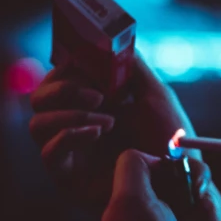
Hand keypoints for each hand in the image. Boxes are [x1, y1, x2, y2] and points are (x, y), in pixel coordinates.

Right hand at [29, 56, 220, 220]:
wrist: (182, 179)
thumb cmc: (172, 139)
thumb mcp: (156, 94)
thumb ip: (132, 66)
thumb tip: (113, 41)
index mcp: (90, 104)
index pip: (58, 78)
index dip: (65, 67)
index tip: (83, 60)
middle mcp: (74, 125)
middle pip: (39, 99)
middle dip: (62, 89)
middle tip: (97, 94)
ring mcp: (70, 153)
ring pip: (37, 124)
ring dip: (69, 114)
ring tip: (107, 120)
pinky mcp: (69, 179)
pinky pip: (49, 154)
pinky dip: (69, 137)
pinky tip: (98, 132)